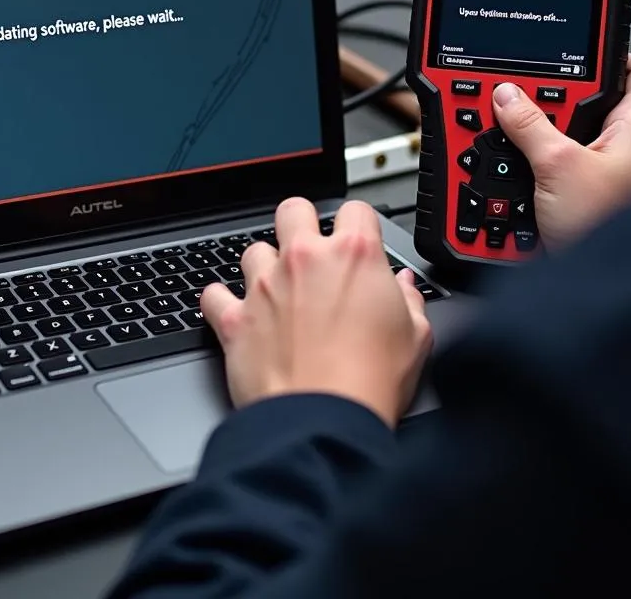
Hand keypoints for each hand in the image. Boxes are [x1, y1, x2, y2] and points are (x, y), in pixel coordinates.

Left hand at [200, 198, 432, 427]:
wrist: (323, 421)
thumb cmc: (370, 383)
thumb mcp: (416, 338)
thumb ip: (410, 300)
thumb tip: (405, 286)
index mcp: (353, 256)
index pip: (355, 210)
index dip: (359, 225)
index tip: (359, 241)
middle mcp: (304, 260)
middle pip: (293, 210)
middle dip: (301, 224)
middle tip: (311, 251)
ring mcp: (264, 286)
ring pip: (254, 250)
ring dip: (264, 267)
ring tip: (278, 293)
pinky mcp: (234, 318)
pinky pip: (213, 294)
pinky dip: (221, 302)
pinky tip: (237, 315)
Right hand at [492, 54, 630, 249]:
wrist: (595, 290)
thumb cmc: (602, 231)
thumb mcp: (555, 165)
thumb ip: (528, 124)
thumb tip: (508, 95)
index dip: (606, 54)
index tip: (569, 49)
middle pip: (591, 108)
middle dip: (553, 105)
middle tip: (521, 103)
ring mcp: (616, 179)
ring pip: (574, 142)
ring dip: (541, 140)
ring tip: (514, 142)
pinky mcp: (593, 201)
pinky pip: (566, 171)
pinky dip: (541, 168)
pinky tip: (519, 173)